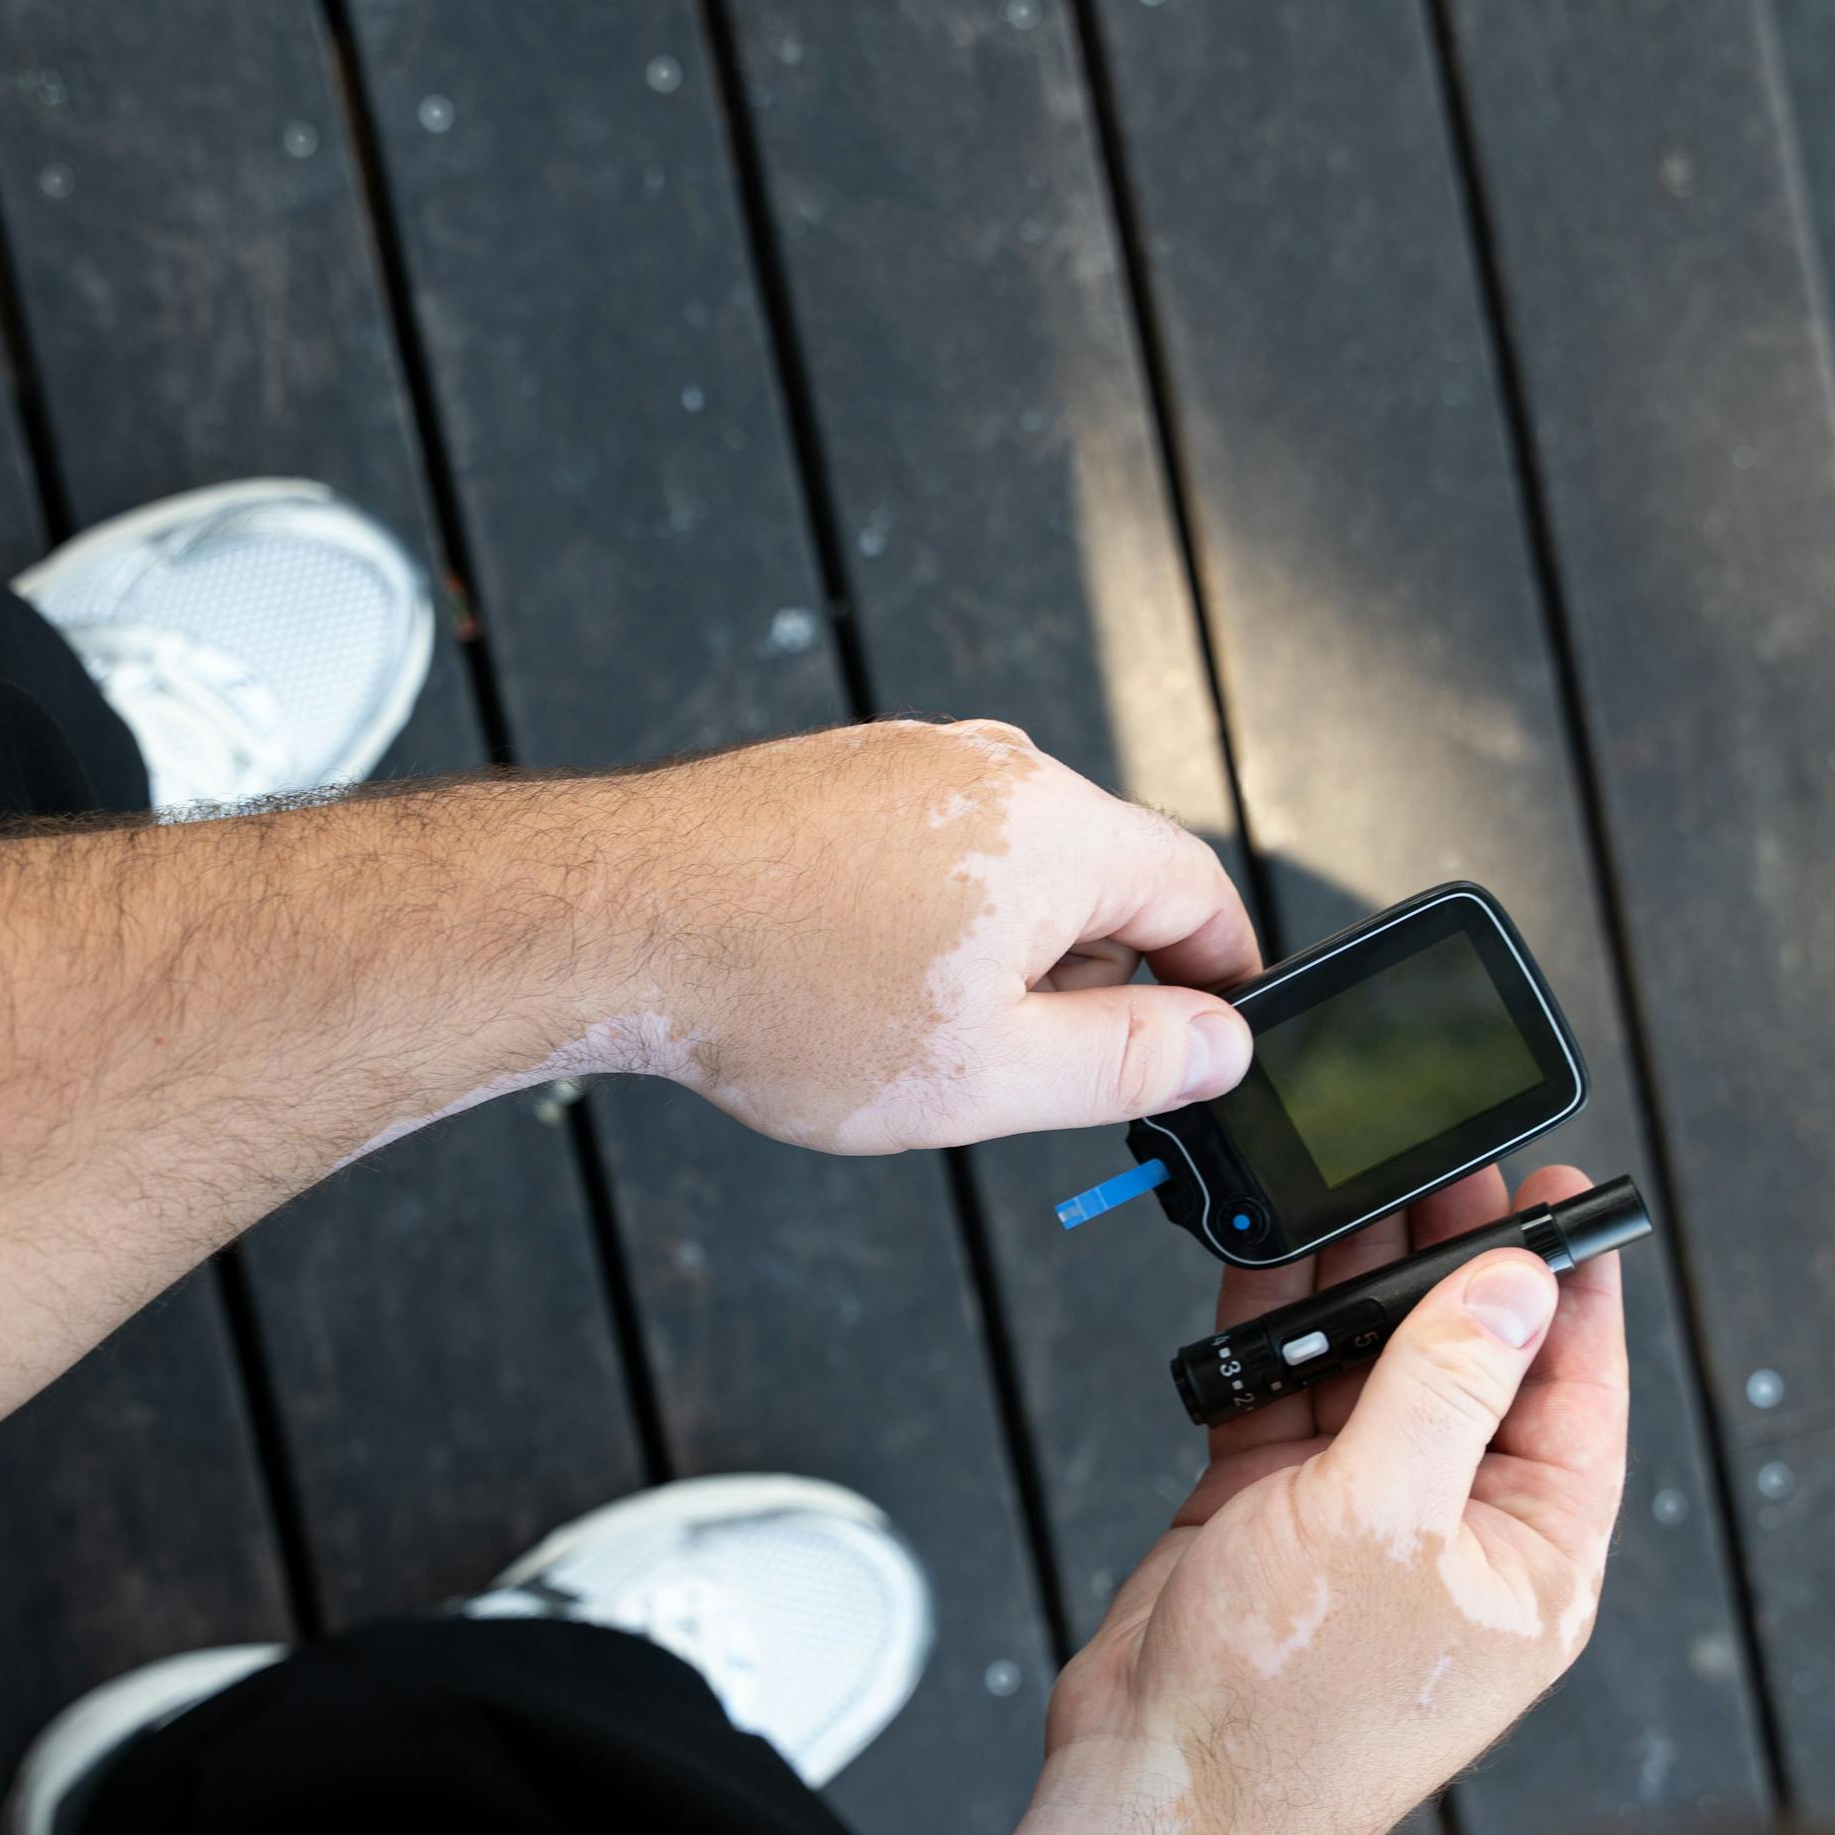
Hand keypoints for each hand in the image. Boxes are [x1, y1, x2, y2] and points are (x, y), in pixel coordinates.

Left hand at [623, 720, 1257, 1151]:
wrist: (615, 918)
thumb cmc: (784, 994)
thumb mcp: (990, 1072)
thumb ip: (1128, 1061)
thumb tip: (1216, 1046)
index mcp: (1059, 828)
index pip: (1197, 892)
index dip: (1220, 980)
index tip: (1211, 1045)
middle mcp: (995, 768)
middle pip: (1104, 879)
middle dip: (1092, 981)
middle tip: (1032, 1074)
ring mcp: (911, 760)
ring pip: (1011, 873)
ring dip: (1000, 959)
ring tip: (917, 1033)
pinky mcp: (841, 774)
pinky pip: (931, 853)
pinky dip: (927, 924)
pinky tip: (858, 984)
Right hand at [853, 1161, 1628, 1834]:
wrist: (1158, 1794)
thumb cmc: (1293, 1714)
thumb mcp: (1390, 1522)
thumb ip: (1449, 1386)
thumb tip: (1517, 1286)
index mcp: (1532, 1557)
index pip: (1577, 1394)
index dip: (1572, 1289)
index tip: (1559, 1194)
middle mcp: (1455, 1533)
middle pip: (1470, 1365)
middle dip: (1451, 1265)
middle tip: (1437, 1167)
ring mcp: (1359, 1523)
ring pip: (1368, 1368)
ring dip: (1352, 1284)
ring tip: (1346, 1188)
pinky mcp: (1268, 1514)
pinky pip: (1282, 1394)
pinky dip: (1269, 1332)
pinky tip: (1264, 1261)